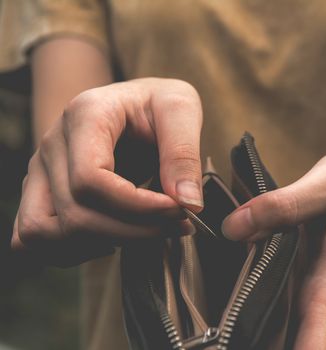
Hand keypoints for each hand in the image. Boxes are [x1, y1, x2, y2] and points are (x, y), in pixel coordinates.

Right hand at [12, 78, 203, 265]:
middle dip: (133, 231)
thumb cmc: (157, 103)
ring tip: (146, 233)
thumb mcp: (181, 108)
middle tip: (179, 224)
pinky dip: (73, 250)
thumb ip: (184, 152)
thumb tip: (188, 203)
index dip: (137, 207)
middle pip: (74, 213)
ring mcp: (41, 170)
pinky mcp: (42, 192)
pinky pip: (34, 239)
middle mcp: (53, 143)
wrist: (134, 102)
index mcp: (85, 115)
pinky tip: (115, 238)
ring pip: (44, 233)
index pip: (90, 179)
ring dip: (100, 244)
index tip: (179, 210)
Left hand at [222, 152, 325, 349]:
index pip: (311, 333)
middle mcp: (314, 295)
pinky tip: (225, 333)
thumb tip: (232, 228)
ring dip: (253, 342)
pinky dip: (249, 325)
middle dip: (263, 348)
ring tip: (216, 345)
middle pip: (290, 344)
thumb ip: (285, 204)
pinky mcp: (290, 280)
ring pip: (277, 333)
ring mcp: (301, 291)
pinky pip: (268, 310)